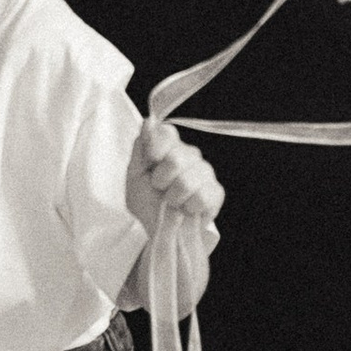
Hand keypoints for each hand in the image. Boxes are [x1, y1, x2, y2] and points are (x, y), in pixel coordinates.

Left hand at [127, 113, 223, 250]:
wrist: (160, 229)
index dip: (157, 146)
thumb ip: (141, 148)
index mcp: (168, 146)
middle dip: (161, 180)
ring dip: (173, 198)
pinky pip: (202, 197)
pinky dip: (188, 208)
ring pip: (188, 180)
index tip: (151, 161)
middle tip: (159, 189)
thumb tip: (149, 121)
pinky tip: (186, 209)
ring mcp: (205, 172)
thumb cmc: (147, 200)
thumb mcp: (135, 175)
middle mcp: (190, 154)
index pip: (167, 132)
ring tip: (172, 202)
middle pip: (176, 158)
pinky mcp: (216, 192)